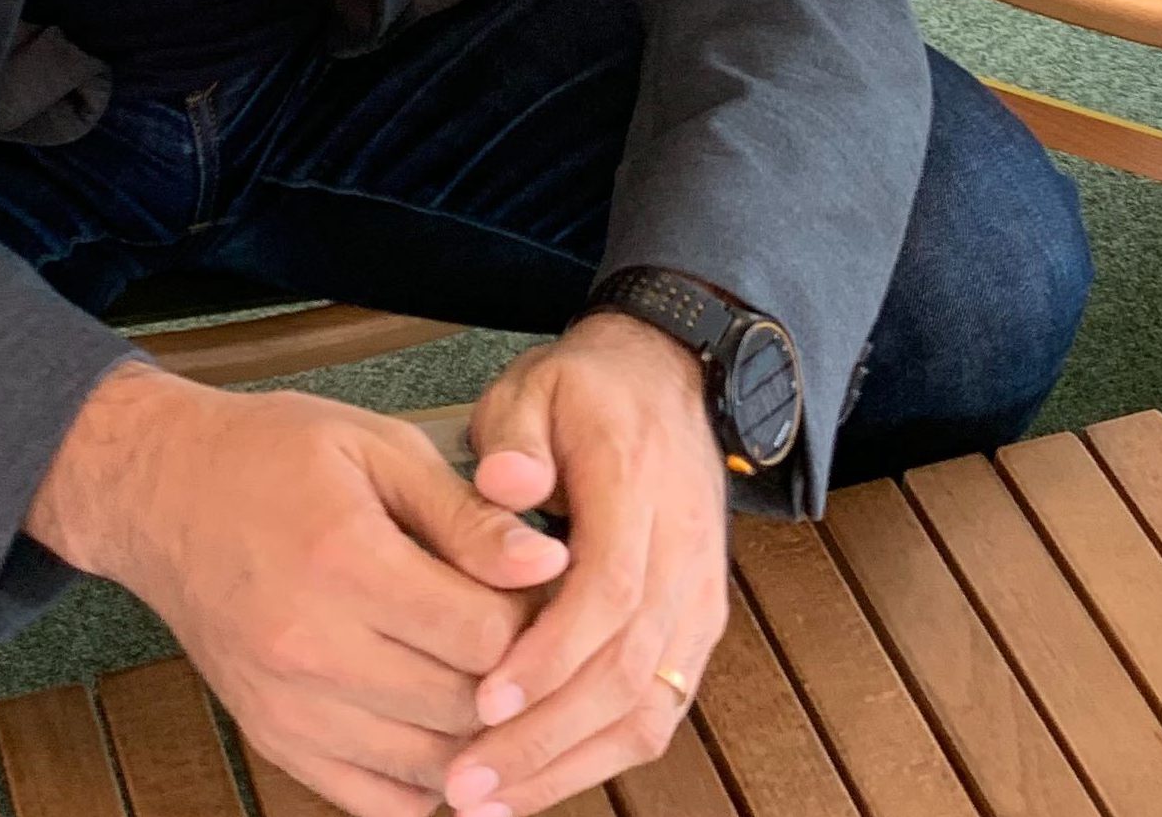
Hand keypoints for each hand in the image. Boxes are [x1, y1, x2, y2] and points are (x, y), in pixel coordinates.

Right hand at [27, 364, 569, 816]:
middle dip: (515, 679)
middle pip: (464, 708)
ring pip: (430, 766)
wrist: (162, 491)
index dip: (532, 618)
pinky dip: (425, 779)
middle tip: (525, 635)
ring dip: (476, 733)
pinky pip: (378, 801)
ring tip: (486, 676)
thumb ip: (465, 514)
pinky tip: (437, 723)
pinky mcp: (273, 739)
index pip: (484, 635)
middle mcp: (311, 648)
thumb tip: (546, 566)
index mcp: (343, 560)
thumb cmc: (273, 454)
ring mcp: (288, 707)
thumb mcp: (377, 447)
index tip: (536, 589)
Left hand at [441, 315, 730, 814]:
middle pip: (626, 671)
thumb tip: (504, 487)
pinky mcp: (692, 633)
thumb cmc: (586, 394)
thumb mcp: (538, 386)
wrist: (668, 387)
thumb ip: (517, 434)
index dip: (550, 654)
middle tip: (465, 780)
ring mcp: (697, 603)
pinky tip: (534, 782)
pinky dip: (595, 757)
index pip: (609, 591)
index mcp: (640, 490)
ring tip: (486, 800)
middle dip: (545, 738)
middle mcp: (683, 558)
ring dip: (567, 765)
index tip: (485, 699)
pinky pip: (655, 714)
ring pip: (647, 709)